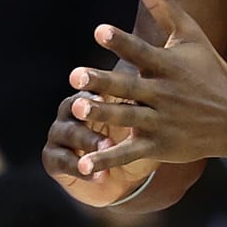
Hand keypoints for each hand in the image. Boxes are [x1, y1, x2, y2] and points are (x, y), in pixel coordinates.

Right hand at [42, 85, 161, 206]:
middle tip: (100, 105)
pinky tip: (99, 174)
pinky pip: (63, 162)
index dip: (102, 82)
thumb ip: (151, 85)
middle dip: (88, 107)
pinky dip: (80, 168)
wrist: (120, 177)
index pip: (94, 83)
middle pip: (76, 105)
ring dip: (88, 139)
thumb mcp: (145, 111)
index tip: (119, 82)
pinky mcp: (53, 159)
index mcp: (90, 94)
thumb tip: (172, 50)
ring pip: (69, 132)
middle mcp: (70, 110)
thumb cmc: (136, 135)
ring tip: (108, 146)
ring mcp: (59, 134)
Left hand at [65, 0, 226, 174]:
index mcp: (170, 65)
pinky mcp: (160, 147)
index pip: (142, 51)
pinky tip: (84, 164)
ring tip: (78, 109)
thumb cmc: (212, 71)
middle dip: (103, 81)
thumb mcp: (191, 35)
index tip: (100, 30)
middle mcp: (165, 93)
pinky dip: (108, 160)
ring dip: (103, 115)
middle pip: (129, 86)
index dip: (121, 41)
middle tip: (76, 75)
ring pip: (127, 118)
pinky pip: (130, 154)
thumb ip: (162, 4)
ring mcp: (163, 122)